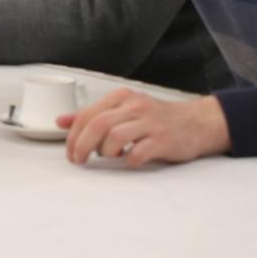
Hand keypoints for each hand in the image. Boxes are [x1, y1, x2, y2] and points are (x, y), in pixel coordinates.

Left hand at [62, 89, 230, 167]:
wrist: (196, 123)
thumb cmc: (155, 119)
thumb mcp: (122, 110)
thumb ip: (92, 115)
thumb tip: (61, 121)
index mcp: (121, 97)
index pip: (88, 114)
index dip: (74, 135)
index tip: (70, 151)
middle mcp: (134, 106)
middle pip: (98, 125)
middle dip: (82, 145)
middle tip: (79, 160)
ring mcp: (150, 122)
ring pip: (115, 137)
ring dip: (106, 152)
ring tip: (110, 156)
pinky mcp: (164, 140)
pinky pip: (138, 153)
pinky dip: (129, 160)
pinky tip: (130, 160)